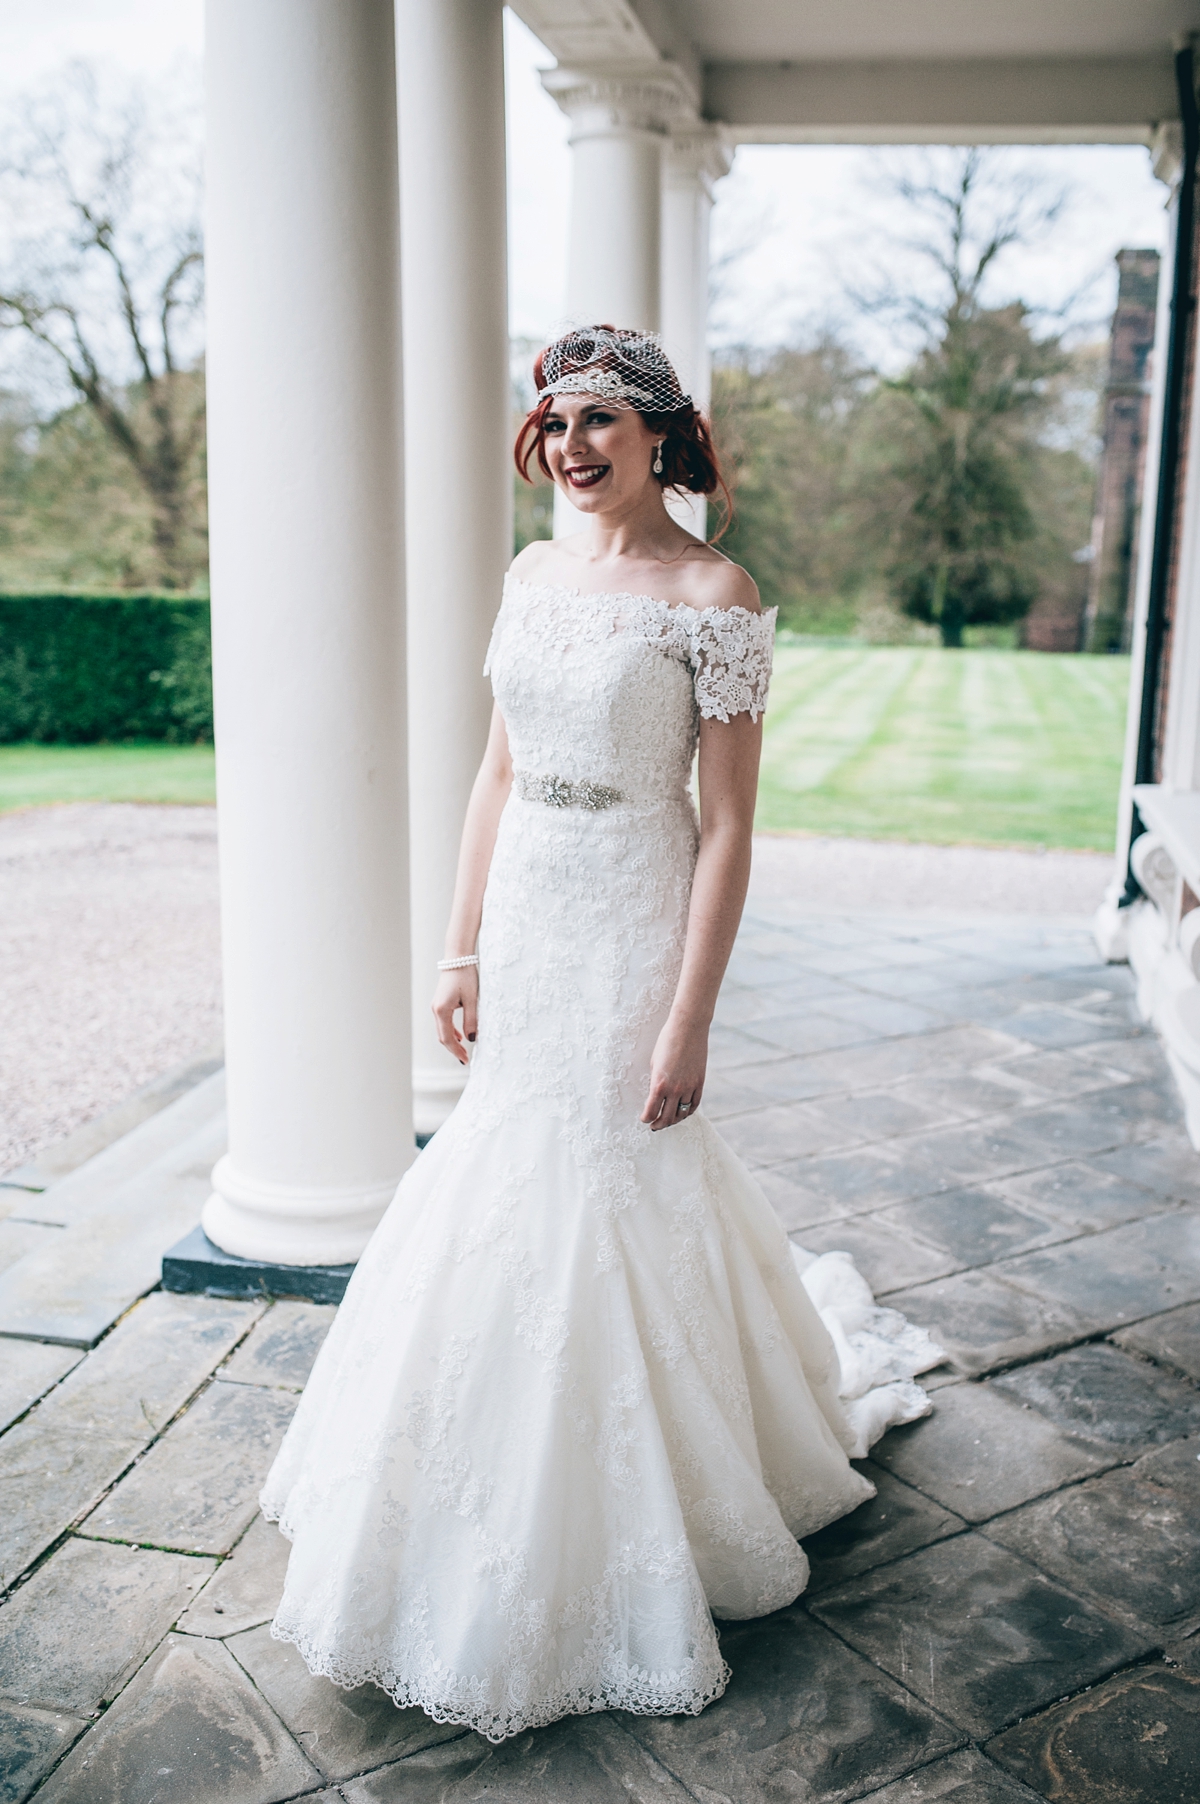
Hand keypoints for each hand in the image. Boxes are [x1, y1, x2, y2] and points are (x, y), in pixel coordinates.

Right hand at [432, 964, 478, 1066]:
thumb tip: (472, 1039)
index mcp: (442, 1010)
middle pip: (442, 1036)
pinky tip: (460, 1036)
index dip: (456, 1051)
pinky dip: (451, 1031)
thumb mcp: (472, 1000)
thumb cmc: (466, 976)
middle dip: (453, 1049)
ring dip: (452, 1041)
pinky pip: (444, 1022)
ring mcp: (436, 1006)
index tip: (465, 1061)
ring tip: (463, 1051)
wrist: (458, 958)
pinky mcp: (440, 1002)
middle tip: (465, 1060)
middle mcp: (436, 1010)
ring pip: (442, 1029)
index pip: (447, 1038)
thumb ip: (471, 1020)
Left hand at [641, 1015, 706, 1130]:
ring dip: (674, 1120)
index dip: (646, 1118)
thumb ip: (655, 1081)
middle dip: (659, 1124)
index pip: (651, 1111)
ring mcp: (689, 1087)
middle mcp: (675, 1089)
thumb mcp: (654, 1063)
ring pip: (682, 1113)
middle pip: (667, 1117)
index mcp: (659, 1084)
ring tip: (668, 1121)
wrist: (688, 1028)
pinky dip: (688, 1111)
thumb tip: (655, 1095)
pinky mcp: (700, 1083)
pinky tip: (683, 1112)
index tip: (644, 1119)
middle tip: (654, 1126)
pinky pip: (695, 1104)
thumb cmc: (667, 1042)